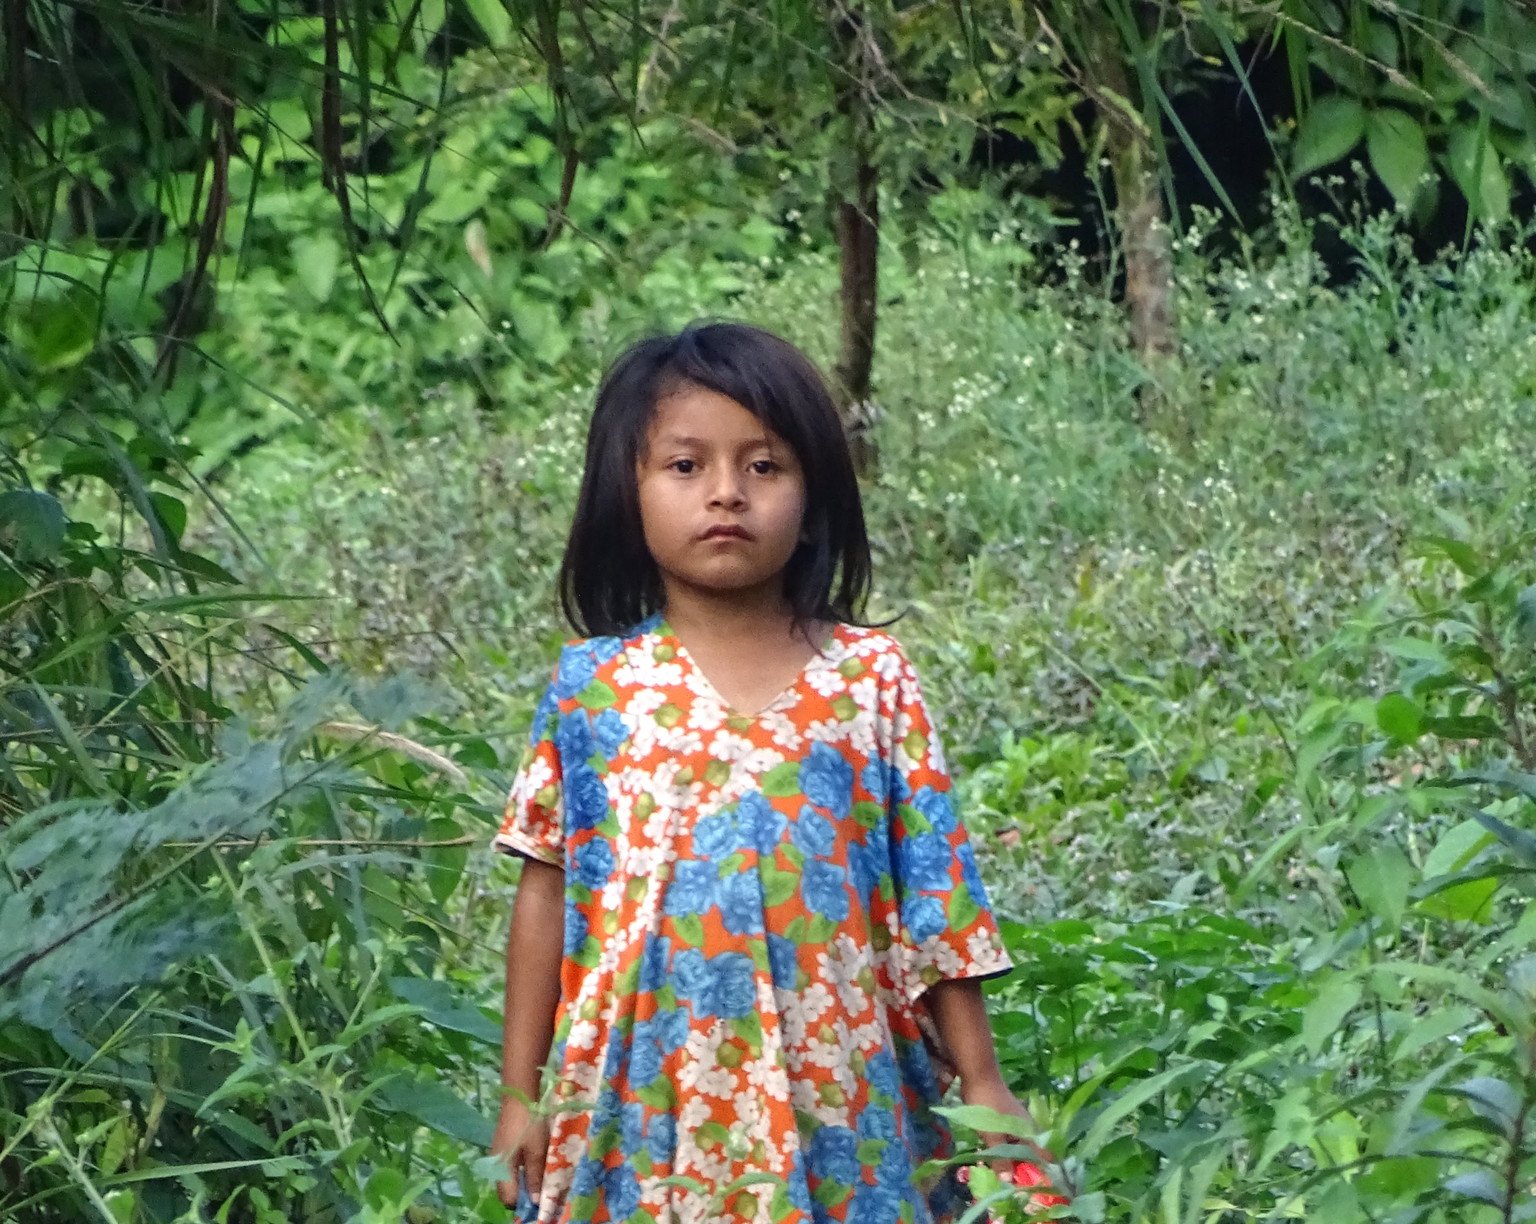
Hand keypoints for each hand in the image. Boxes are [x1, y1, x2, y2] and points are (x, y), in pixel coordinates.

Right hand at [491, 1097, 549, 1214]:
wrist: (519, 1096)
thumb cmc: (529, 1124)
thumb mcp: (536, 1151)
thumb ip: (535, 1176)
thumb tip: (535, 1201)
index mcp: (501, 1169)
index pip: (508, 1199)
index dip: (524, 1203)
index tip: (540, 1200)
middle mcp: (495, 1166)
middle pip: (508, 1191)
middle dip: (525, 1193)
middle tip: (543, 1189)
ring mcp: (497, 1156)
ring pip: (510, 1179)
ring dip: (524, 1181)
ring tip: (542, 1177)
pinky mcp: (502, 1148)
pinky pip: (510, 1168)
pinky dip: (522, 1170)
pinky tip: (535, 1163)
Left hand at [959, 1074, 1066, 1209]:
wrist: (978, 1076)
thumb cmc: (987, 1104)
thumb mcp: (992, 1134)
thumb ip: (1000, 1158)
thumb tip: (1008, 1182)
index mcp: (1030, 1133)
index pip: (1045, 1158)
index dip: (1045, 1175)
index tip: (1038, 1192)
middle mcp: (1027, 1130)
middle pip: (1031, 1157)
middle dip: (1025, 1173)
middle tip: (1016, 1193)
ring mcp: (1016, 1126)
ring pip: (1018, 1150)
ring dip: (1012, 1164)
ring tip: (1005, 1182)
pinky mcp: (1005, 1123)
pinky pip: (1008, 1143)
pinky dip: (1004, 1153)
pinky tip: (995, 1162)